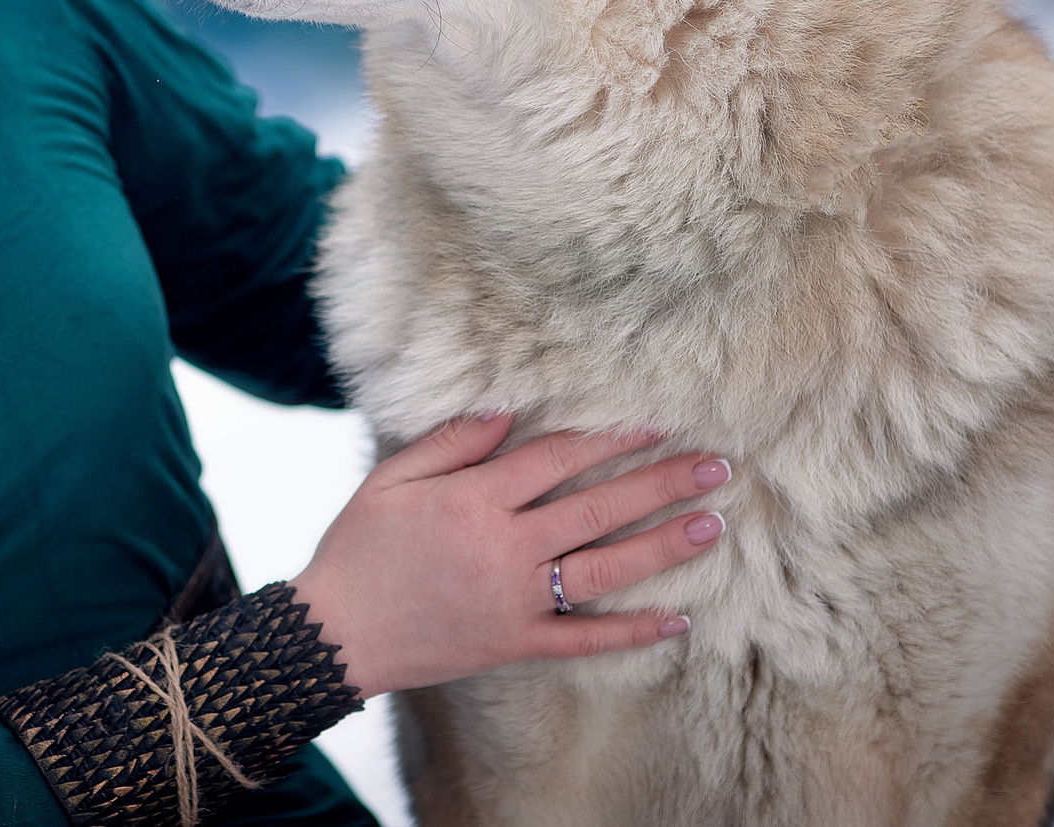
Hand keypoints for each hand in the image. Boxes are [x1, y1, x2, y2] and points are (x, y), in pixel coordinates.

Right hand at [287, 413, 729, 697]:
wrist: (337, 633)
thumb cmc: (358, 548)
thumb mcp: (390, 480)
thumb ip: (450, 444)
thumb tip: (505, 410)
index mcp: (474, 500)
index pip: (557, 459)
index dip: (610, 438)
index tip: (655, 422)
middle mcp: (506, 548)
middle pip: (597, 509)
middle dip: (661, 484)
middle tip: (716, 466)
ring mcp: (516, 600)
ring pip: (605, 571)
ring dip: (663, 547)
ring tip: (713, 525)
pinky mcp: (518, 643)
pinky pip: (586, 641)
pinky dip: (633, 634)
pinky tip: (678, 621)